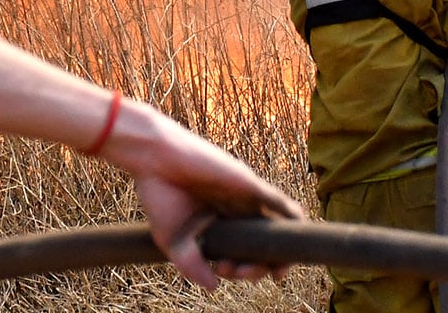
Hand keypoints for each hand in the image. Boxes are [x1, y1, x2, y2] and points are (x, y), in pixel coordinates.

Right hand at [98, 100, 304, 287]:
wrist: (154, 159)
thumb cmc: (159, 195)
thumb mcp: (173, 241)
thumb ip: (192, 265)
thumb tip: (214, 287)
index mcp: (218, 226)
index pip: (241, 255)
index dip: (241, 271)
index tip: (224, 271)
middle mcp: (235, 213)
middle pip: (260, 247)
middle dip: (257, 269)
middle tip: (241, 273)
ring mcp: (245, 199)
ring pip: (275, 229)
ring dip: (277, 253)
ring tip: (274, 270)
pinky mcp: (250, 185)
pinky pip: (280, 203)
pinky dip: (291, 220)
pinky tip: (293, 237)